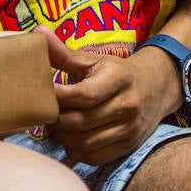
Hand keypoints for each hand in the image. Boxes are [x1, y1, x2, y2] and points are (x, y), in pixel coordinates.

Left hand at [37, 26, 174, 164]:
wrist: (154, 88)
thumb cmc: (115, 72)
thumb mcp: (93, 60)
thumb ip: (63, 52)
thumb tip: (37, 33)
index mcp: (119, 78)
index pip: (84, 95)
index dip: (59, 97)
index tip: (41, 94)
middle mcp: (128, 105)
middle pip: (81, 121)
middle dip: (56, 119)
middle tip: (44, 112)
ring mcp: (130, 129)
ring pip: (85, 143)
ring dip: (63, 137)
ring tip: (55, 125)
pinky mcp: (128, 146)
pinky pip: (94, 157)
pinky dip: (75, 151)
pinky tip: (69, 138)